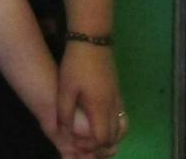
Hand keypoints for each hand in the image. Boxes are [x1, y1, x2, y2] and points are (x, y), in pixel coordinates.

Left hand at [58, 42, 125, 156]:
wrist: (92, 39)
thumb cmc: (76, 64)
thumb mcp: (65, 89)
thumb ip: (64, 113)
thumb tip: (63, 132)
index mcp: (100, 107)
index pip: (103, 138)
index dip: (91, 146)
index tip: (77, 142)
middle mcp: (113, 105)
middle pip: (115, 136)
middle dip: (101, 144)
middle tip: (85, 141)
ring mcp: (118, 97)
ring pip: (121, 126)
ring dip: (110, 135)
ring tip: (93, 134)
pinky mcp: (117, 90)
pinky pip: (121, 115)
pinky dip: (113, 124)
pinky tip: (98, 120)